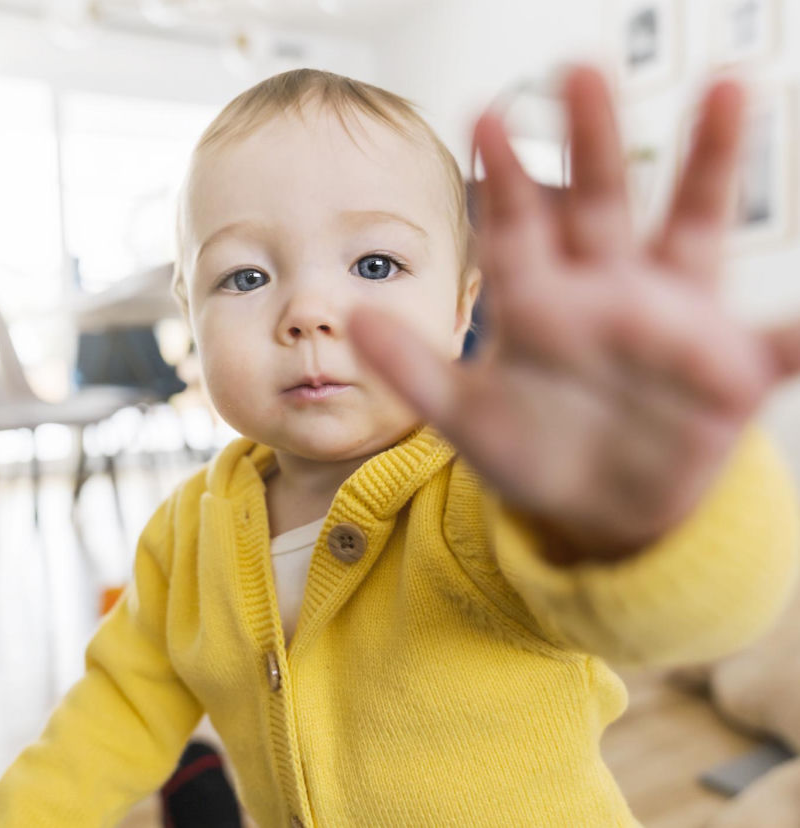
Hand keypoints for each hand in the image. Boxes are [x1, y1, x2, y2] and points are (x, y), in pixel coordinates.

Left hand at [349, 66, 799, 562]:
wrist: (595, 512)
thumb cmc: (532, 453)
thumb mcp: (464, 416)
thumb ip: (413, 369)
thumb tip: (353, 319)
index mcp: (540, 300)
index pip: (517, 225)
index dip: (502, 174)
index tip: (483, 113)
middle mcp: (605, 292)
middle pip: (599, 202)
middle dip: (590, 139)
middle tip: (577, 66)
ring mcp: (669, 323)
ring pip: (690, 231)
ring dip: (708, 166)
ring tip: (727, 90)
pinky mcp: (725, 375)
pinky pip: (773, 347)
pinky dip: (795, 332)